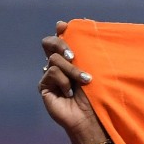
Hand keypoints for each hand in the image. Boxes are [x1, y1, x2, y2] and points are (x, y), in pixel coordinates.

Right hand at [40, 20, 106, 143]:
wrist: (92, 118)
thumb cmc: (100, 95)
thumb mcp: (95, 70)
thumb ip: (86, 50)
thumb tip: (66, 25)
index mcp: (72, 59)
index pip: (61, 38)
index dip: (61, 31)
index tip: (64, 26)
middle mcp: (58, 65)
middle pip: (49, 43)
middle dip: (60, 44)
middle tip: (73, 55)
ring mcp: (50, 75)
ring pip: (54, 59)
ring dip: (72, 70)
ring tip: (85, 82)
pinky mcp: (44, 85)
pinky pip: (52, 73)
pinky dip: (64, 81)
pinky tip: (70, 94)